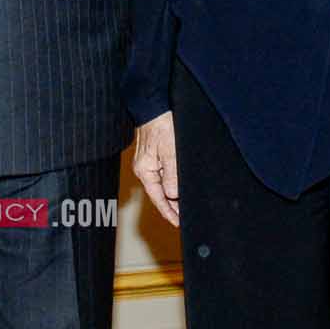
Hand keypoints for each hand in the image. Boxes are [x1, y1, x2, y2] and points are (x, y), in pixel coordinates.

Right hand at [130, 112, 178, 227]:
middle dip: (172, 206)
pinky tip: (179, 187)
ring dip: (173, 195)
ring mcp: (148, 162)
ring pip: (162, 185)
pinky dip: (171, 183)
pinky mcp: (153, 155)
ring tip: (185, 206)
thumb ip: (172, 176)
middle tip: (185, 218)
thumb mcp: (171, 152)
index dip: (169, 212)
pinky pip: (162, 175)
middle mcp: (144, 169)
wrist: (154, 105)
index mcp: (145, 171)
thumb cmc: (161, 125)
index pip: (158, 198)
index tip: (178, 223)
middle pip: (159, 194)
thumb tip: (174, 195)